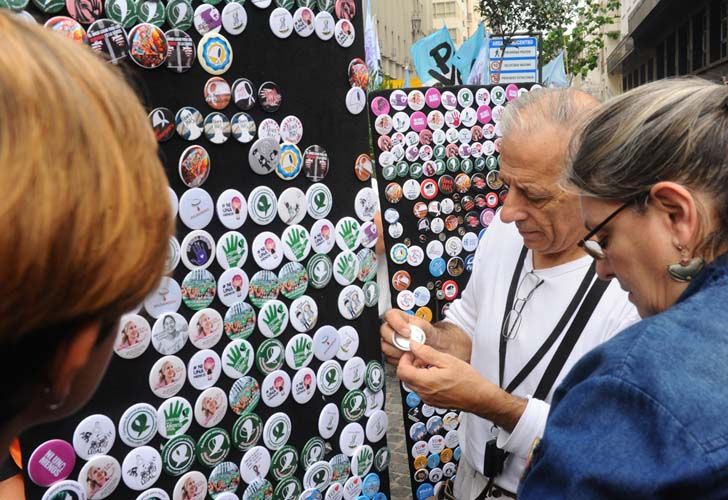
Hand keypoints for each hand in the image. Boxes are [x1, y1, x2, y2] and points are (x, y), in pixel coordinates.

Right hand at [380, 309, 434, 365]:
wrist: (429, 348)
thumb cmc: (426, 335)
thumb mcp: (427, 327)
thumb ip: (420, 324)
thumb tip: (413, 326)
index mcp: (398, 317)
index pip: (390, 315)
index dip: (397, 324)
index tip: (408, 333)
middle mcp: (390, 328)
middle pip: (384, 331)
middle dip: (397, 340)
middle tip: (408, 345)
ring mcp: (387, 341)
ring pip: (384, 345)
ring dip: (397, 351)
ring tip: (409, 351)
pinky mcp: (388, 353)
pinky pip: (387, 357)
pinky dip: (397, 359)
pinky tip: (405, 356)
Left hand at [397, 341, 525, 431]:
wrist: (479, 397)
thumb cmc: (467, 380)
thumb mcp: (447, 360)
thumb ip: (427, 353)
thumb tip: (413, 346)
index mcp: (425, 382)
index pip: (402, 370)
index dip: (405, 358)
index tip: (413, 352)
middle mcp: (424, 393)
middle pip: (406, 377)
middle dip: (411, 364)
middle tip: (423, 357)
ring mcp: (428, 399)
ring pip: (413, 383)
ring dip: (418, 372)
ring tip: (432, 365)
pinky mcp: (433, 402)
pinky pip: (421, 389)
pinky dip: (424, 380)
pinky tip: (436, 374)